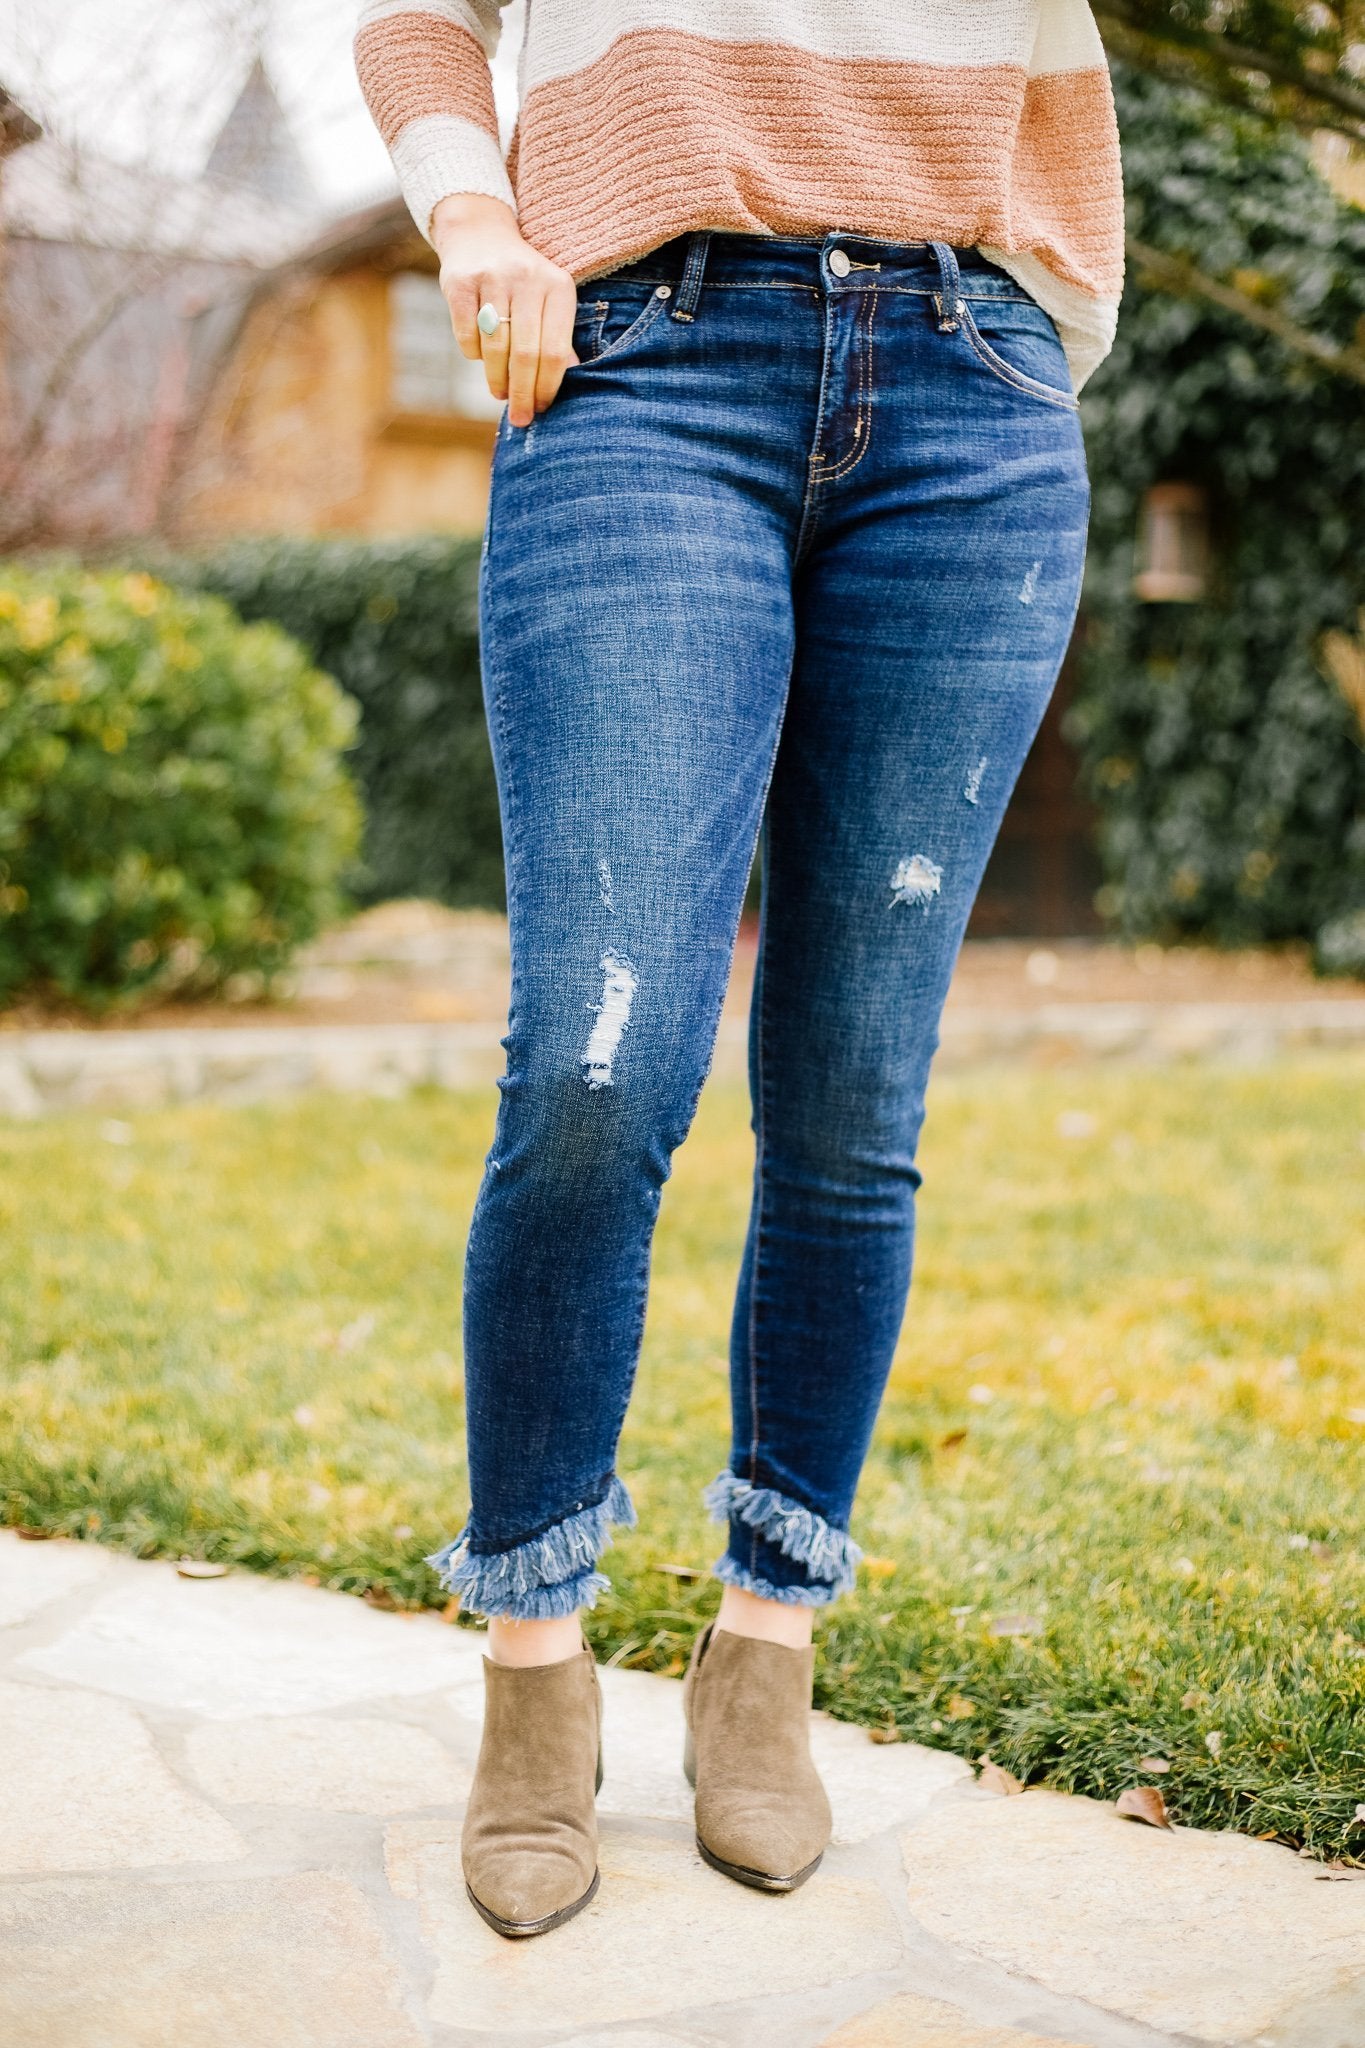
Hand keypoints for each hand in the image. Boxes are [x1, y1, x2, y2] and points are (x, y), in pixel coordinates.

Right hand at [432, 194, 578, 427]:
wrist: (480, 233)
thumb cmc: (523, 281)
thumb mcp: (549, 298)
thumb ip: (559, 335)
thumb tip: (566, 379)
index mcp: (558, 286)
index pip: (555, 350)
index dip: (547, 387)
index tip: (542, 408)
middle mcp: (527, 279)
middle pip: (525, 354)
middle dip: (523, 393)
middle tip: (521, 418)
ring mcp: (491, 278)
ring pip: (495, 348)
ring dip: (497, 380)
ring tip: (501, 393)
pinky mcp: (459, 283)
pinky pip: (467, 336)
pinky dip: (474, 354)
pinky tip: (481, 357)